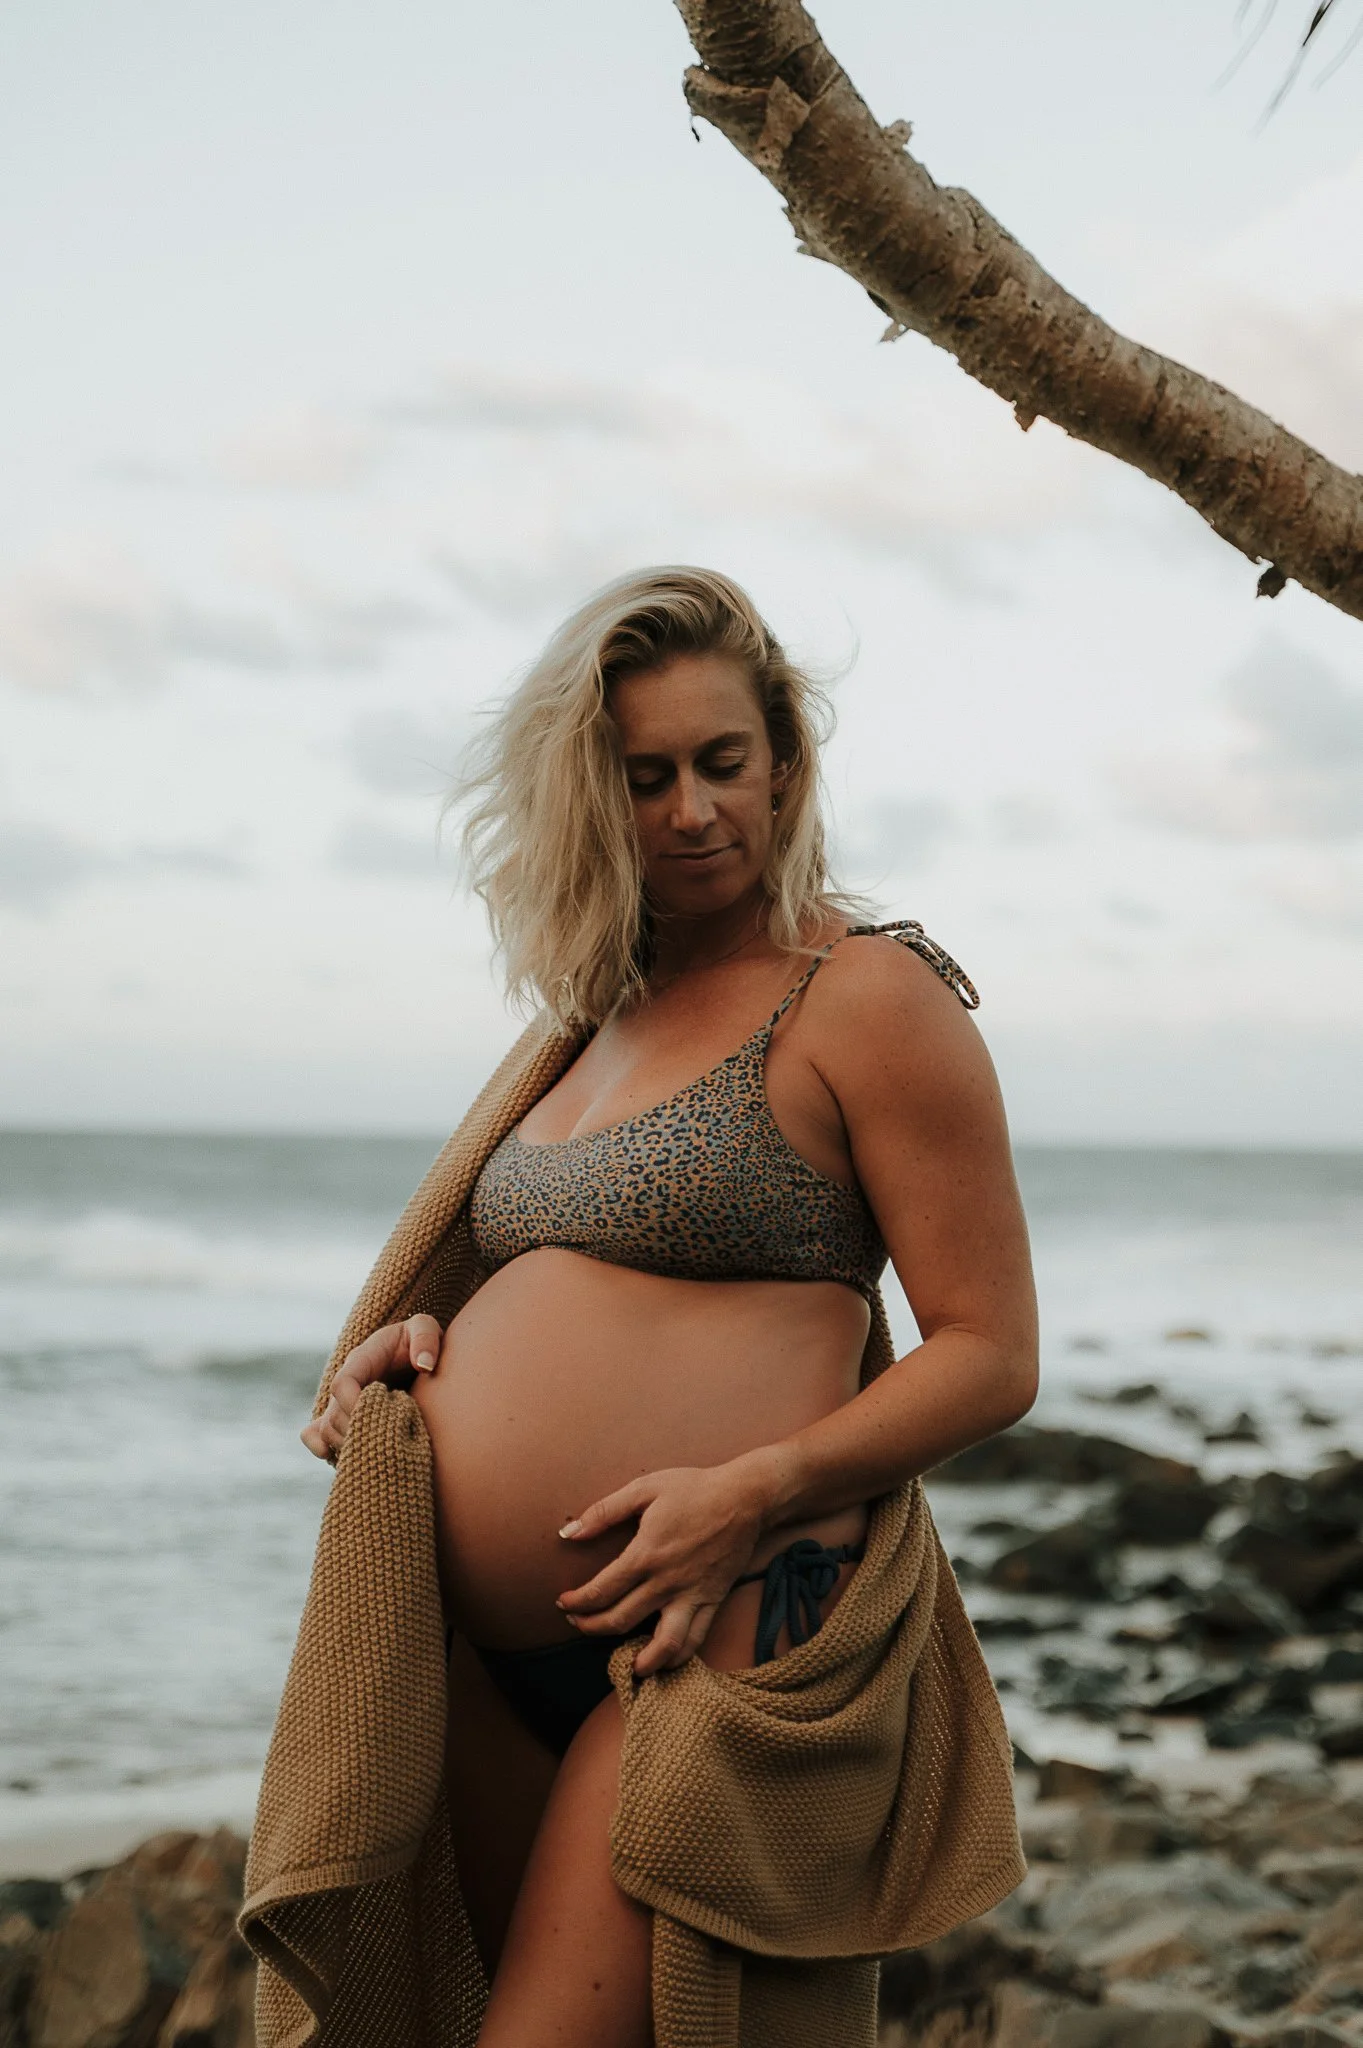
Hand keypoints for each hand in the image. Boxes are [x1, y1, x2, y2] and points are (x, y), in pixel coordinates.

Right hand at [300, 1314, 442, 1461]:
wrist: (416, 1351)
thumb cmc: (420, 1339)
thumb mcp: (426, 1328)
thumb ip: (426, 1339)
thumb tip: (424, 1365)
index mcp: (362, 1360)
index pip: (342, 1384)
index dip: (354, 1405)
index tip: (380, 1420)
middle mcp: (348, 1382)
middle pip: (334, 1414)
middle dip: (355, 1432)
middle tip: (386, 1444)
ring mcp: (343, 1401)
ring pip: (327, 1429)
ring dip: (347, 1446)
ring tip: (378, 1454)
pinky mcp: (345, 1417)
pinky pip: (316, 1434)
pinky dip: (321, 1448)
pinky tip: (340, 1461)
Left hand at [556, 1456, 774, 1677]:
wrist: (745, 1497)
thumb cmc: (693, 1488)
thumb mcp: (644, 1489)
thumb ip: (603, 1512)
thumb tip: (568, 1533)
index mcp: (645, 1555)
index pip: (601, 1591)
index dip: (577, 1602)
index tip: (563, 1602)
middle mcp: (666, 1582)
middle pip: (620, 1620)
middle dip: (591, 1628)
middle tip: (577, 1624)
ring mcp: (692, 1595)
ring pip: (662, 1643)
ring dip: (640, 1660)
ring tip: (626, 1664)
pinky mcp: (713, 1600)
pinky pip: (696, 1639)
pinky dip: (679, 1657)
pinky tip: (665, 1661)